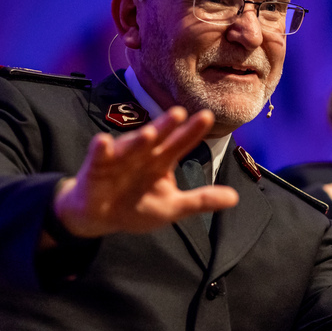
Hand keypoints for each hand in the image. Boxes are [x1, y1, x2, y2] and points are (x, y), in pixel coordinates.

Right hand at [50, 107, 238, 238]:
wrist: (101, 217)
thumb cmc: (137, 206)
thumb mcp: (173, 206)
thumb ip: (201, 200)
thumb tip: (235, 197)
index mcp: (162, 160)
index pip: (180, 142)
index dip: (192, 131)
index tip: (207, 116)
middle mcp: (143, 154)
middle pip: (157, 137)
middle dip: (166, 126)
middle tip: (179, 113)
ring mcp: (120, 158)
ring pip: (130, 146)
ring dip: (138, 139)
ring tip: (148, 133)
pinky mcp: (96, 168)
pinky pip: (98, 156)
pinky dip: (100, 149)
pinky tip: (103, 141)